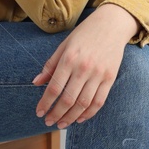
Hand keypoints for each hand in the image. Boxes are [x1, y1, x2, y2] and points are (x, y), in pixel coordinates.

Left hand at [30, 4, 139, 126]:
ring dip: (71, 117)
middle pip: (68, 99)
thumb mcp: (63, 45)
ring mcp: (99, 74)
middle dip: (56, 114)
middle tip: (49, 122)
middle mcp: (84, 68)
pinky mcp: (110, 78)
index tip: (39, 113)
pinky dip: (89, 113)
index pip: (54, 88)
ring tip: (62, 123)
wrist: (111, 24)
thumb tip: (36, 83)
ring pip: (83, 103)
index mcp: (69, 59)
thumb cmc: (85, 34)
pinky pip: (99, 101)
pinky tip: (80, 118)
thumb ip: (50, 65)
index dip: (45, 103)